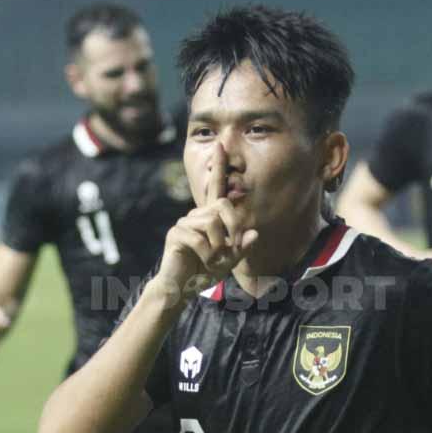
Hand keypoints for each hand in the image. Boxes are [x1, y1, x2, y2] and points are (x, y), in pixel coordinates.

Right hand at [153, 144, 257, 302]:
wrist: (180, 287)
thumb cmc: (203, 272)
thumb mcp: (228, 261)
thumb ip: (241, 248)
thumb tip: (254, 233)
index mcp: (209, 217)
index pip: (216, 187)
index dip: (219, 167)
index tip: (220, 145)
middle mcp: (196, 215)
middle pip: (222, 206)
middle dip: (233, 227)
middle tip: (232, 249)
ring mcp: (184, 223)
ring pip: (212, 222)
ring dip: (219, 245)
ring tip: (214, 259)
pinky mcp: (176, 234)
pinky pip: (199, 237)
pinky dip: (208, 253)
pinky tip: (205, 261)